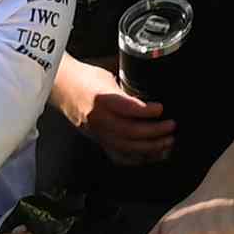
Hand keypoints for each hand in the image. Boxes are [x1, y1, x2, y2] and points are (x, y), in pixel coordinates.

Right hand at [59, 48, 181, 165]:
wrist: (62, 88)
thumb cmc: (85, 78)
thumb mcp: (107, 74)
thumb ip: (127, 85)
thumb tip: (151, 84)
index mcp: (101, 98)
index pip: (126, 108)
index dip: (145, 111)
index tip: (161, 108)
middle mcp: (99, 118)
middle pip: (129, 132)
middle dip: (154, 133)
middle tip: (171, 127)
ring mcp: (97, 133)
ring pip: (126, 147)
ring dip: (150, 148)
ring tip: (167, 143)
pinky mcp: (97, 141)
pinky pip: (118, 156)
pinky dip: (136, 159)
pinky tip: (151, 155)